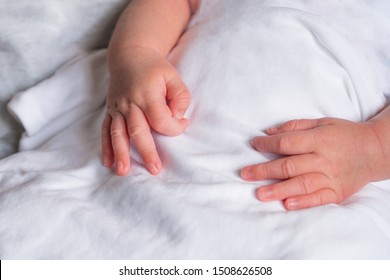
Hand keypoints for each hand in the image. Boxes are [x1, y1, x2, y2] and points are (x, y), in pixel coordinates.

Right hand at [101, 47, 190, 175]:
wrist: (128, 55)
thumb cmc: (154, 68)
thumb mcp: (173, 76)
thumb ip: (180, 96)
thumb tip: (177, 117)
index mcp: (147, 94)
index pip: (161, 119)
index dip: (174, 127)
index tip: (182, 124)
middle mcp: (130, 102)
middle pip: (138, 131)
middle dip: (147, 152)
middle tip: (155, 169)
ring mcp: (117, 107)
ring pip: (118, 133)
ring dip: (121, 153)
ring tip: (123, 171)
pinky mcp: (110, 110)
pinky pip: (106, 130)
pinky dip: (106, 146)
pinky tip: (108, 162)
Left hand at [241, 118, 384, 209]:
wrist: (374, 151)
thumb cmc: (344, 134)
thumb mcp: (321, 123)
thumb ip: (294, 127)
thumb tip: (269, 132)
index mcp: (319, 140)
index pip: (288, 143)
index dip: (268, 145)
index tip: (254, 144)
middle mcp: (324, 159)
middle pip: (290, 166)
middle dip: (264, 171)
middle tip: (245, 174)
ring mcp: (331, 177)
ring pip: (301, 184)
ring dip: (278, 190)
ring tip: (260, 194)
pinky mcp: (338, 192)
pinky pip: (319, 199)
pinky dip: (303, 202)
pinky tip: (287, 205)